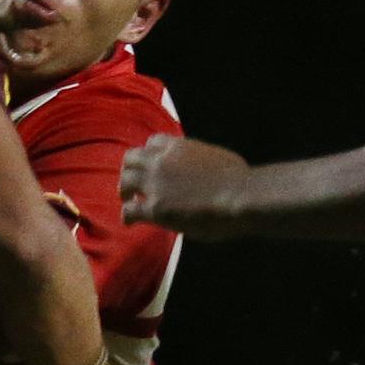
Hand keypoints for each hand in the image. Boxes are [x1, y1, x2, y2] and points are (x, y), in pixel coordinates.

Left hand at [119, 135, 249, 239]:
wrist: (240, 196)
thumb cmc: (239, 179)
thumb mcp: (216, 157)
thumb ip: (198, 159)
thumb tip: (200, 167)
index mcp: (178, 146)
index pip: (152, 142)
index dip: (149, 154)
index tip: (151, 164)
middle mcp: (161, 161)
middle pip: (131, 159)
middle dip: (130, 170)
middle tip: (133, 183)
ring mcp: (155, 183)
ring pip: (125, 181)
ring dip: (124, 191)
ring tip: (128, 201)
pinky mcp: (155, 207)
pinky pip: (130, 210)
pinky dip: (127, 216)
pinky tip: (130, 223)